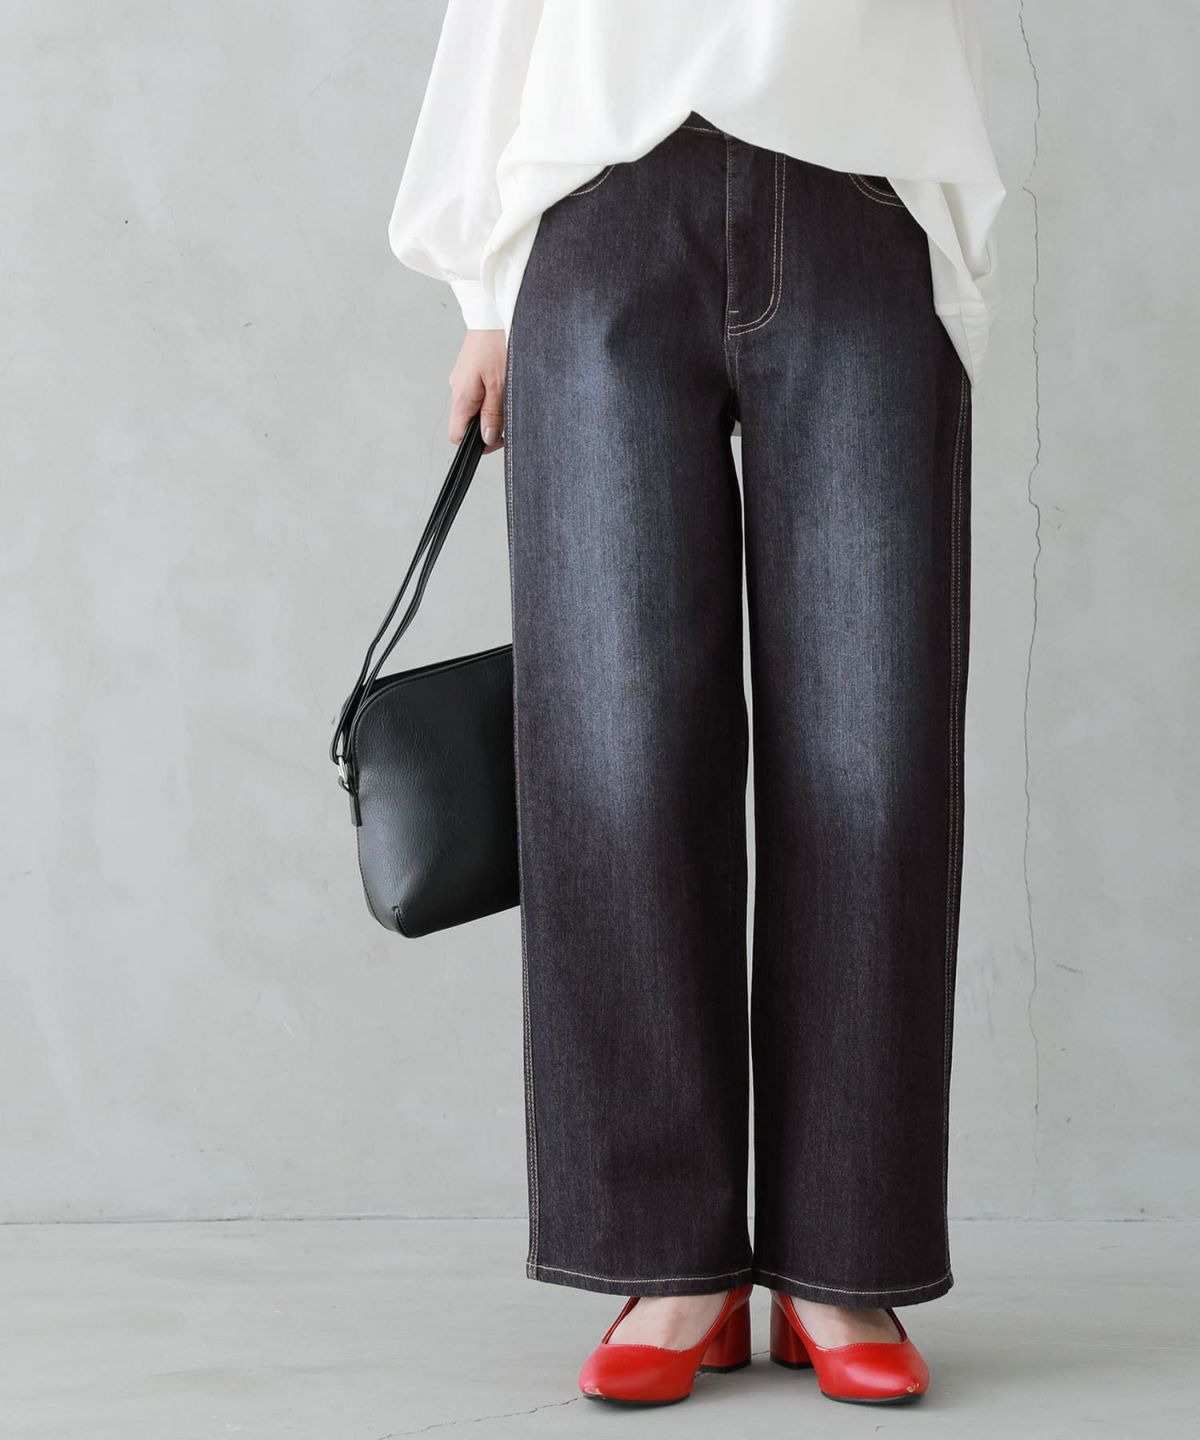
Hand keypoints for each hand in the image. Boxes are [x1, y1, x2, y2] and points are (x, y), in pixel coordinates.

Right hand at [448, 329, 506, 453]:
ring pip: (474, 406)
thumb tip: (486, 438)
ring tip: (508, 393)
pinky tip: (504, 381)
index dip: (476, 443)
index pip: (457, 435)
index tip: (498, 438)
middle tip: (510, 415)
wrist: (494, 310)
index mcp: (461, 396)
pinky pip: (478, 390)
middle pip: (467, 422)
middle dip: (488, 425)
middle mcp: (457, 388)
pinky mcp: (470, 369)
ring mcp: (462, 378)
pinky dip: (491, 393)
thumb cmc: (498, 342)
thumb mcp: (501, 384)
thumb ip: (493, 413)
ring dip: (492, 408)